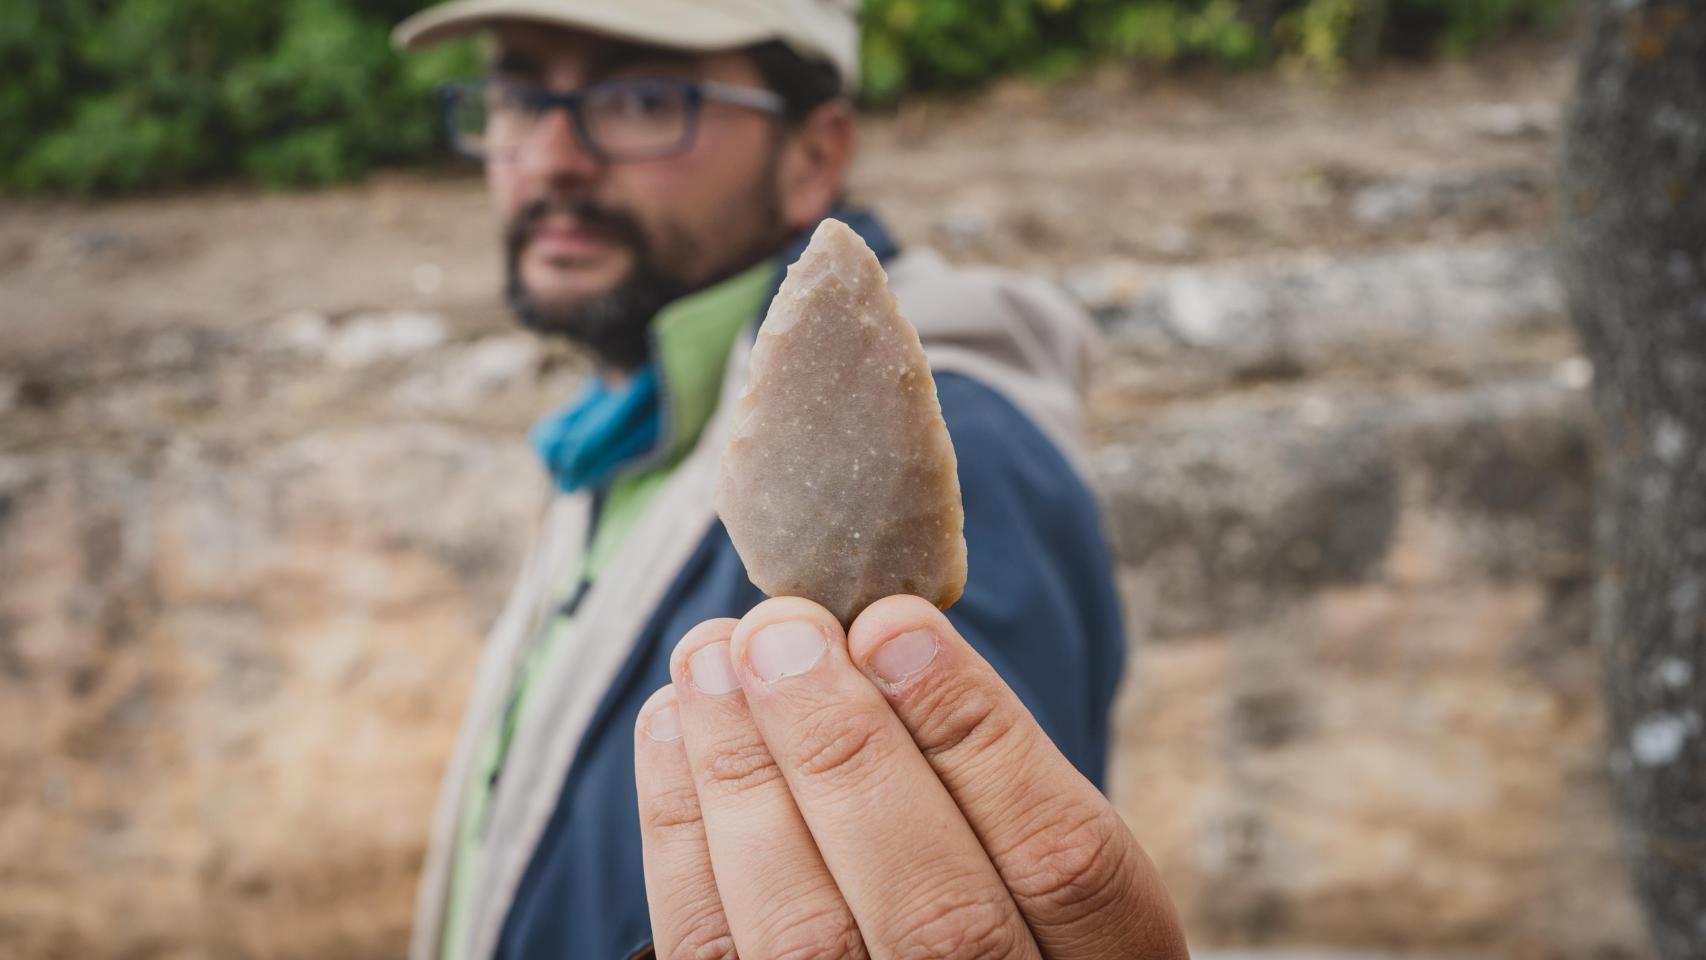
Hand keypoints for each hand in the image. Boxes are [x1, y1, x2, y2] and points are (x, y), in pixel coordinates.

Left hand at [632, 594, 1186, 958]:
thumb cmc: (994, 900)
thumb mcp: (1045, 854)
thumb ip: (990, 772)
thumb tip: (877, 636)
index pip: (1064, 861)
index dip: (978, 735)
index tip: (895, 624)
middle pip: (936, 914)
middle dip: (842, 749)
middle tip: (781, 629)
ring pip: (808, 938)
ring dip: (743, 776)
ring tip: (712, 657)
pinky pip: (712, 952)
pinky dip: (682, 833)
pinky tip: (674, 727)